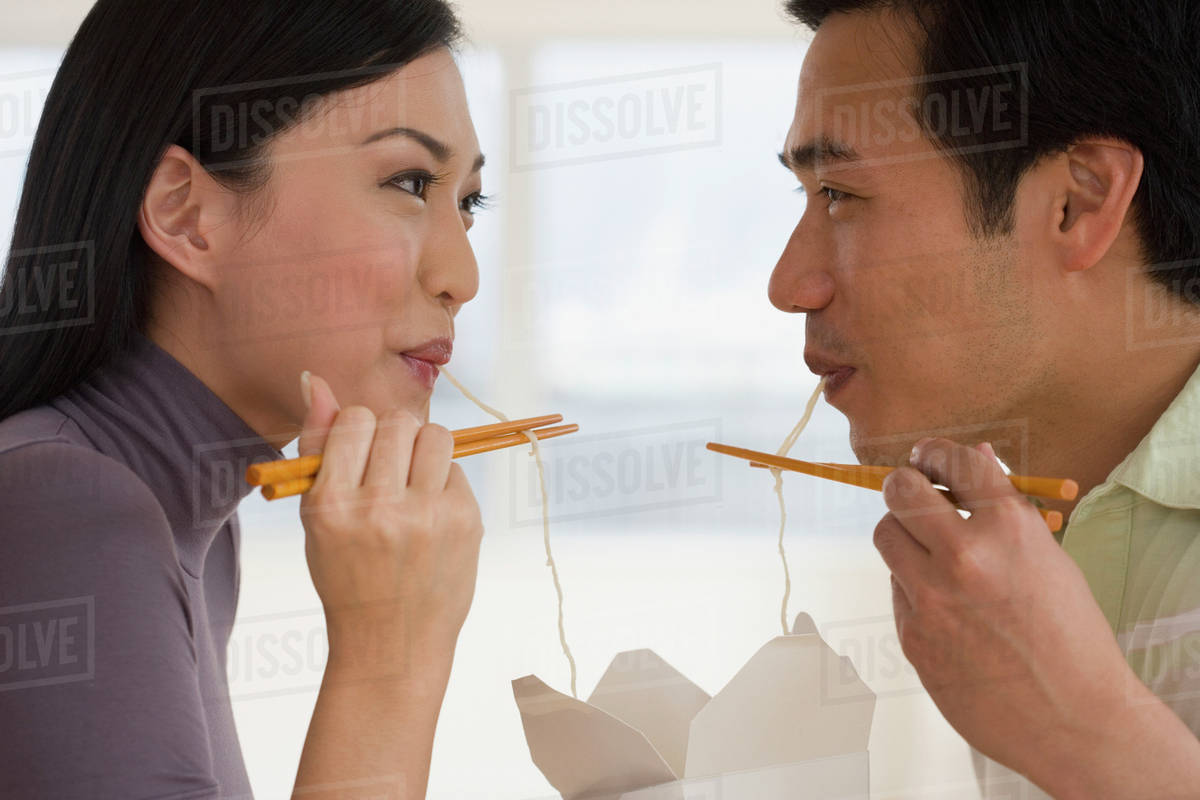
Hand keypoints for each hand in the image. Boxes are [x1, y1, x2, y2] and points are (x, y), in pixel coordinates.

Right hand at [296, 372, 483, 673]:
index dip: (359, 430)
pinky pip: (456, 470)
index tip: (359, 454)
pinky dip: (443, 484)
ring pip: (435, 436)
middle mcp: (380, 508)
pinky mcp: (465, 522)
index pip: (354, 420)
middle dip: (393, 438)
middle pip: (398, 422)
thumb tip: (316, 379)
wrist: (392, 643)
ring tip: (411, 483)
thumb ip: (317, 447)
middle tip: (388, 471)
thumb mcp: (315, 518)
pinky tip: (430, 517)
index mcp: (332, 505)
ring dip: (423, 450)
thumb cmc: (346, 572)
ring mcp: (427, 516)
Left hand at [873, 437, 1136, 789]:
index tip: (929, 457)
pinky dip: (914, 586)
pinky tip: (948, 607)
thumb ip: (1006, 510)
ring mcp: (932, 596)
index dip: (937, 452)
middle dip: (903, 484)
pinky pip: (897, 588)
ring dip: (902, 532)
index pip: (956, 461)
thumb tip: (976, 457)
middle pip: (900, 491)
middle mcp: (964, 556)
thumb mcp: (1050, 559)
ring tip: (929, 549)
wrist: (1072, 717)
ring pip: (885, 534)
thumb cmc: (1069, 636)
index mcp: (1010, 530)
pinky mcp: (912, 633)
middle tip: (913, 492)